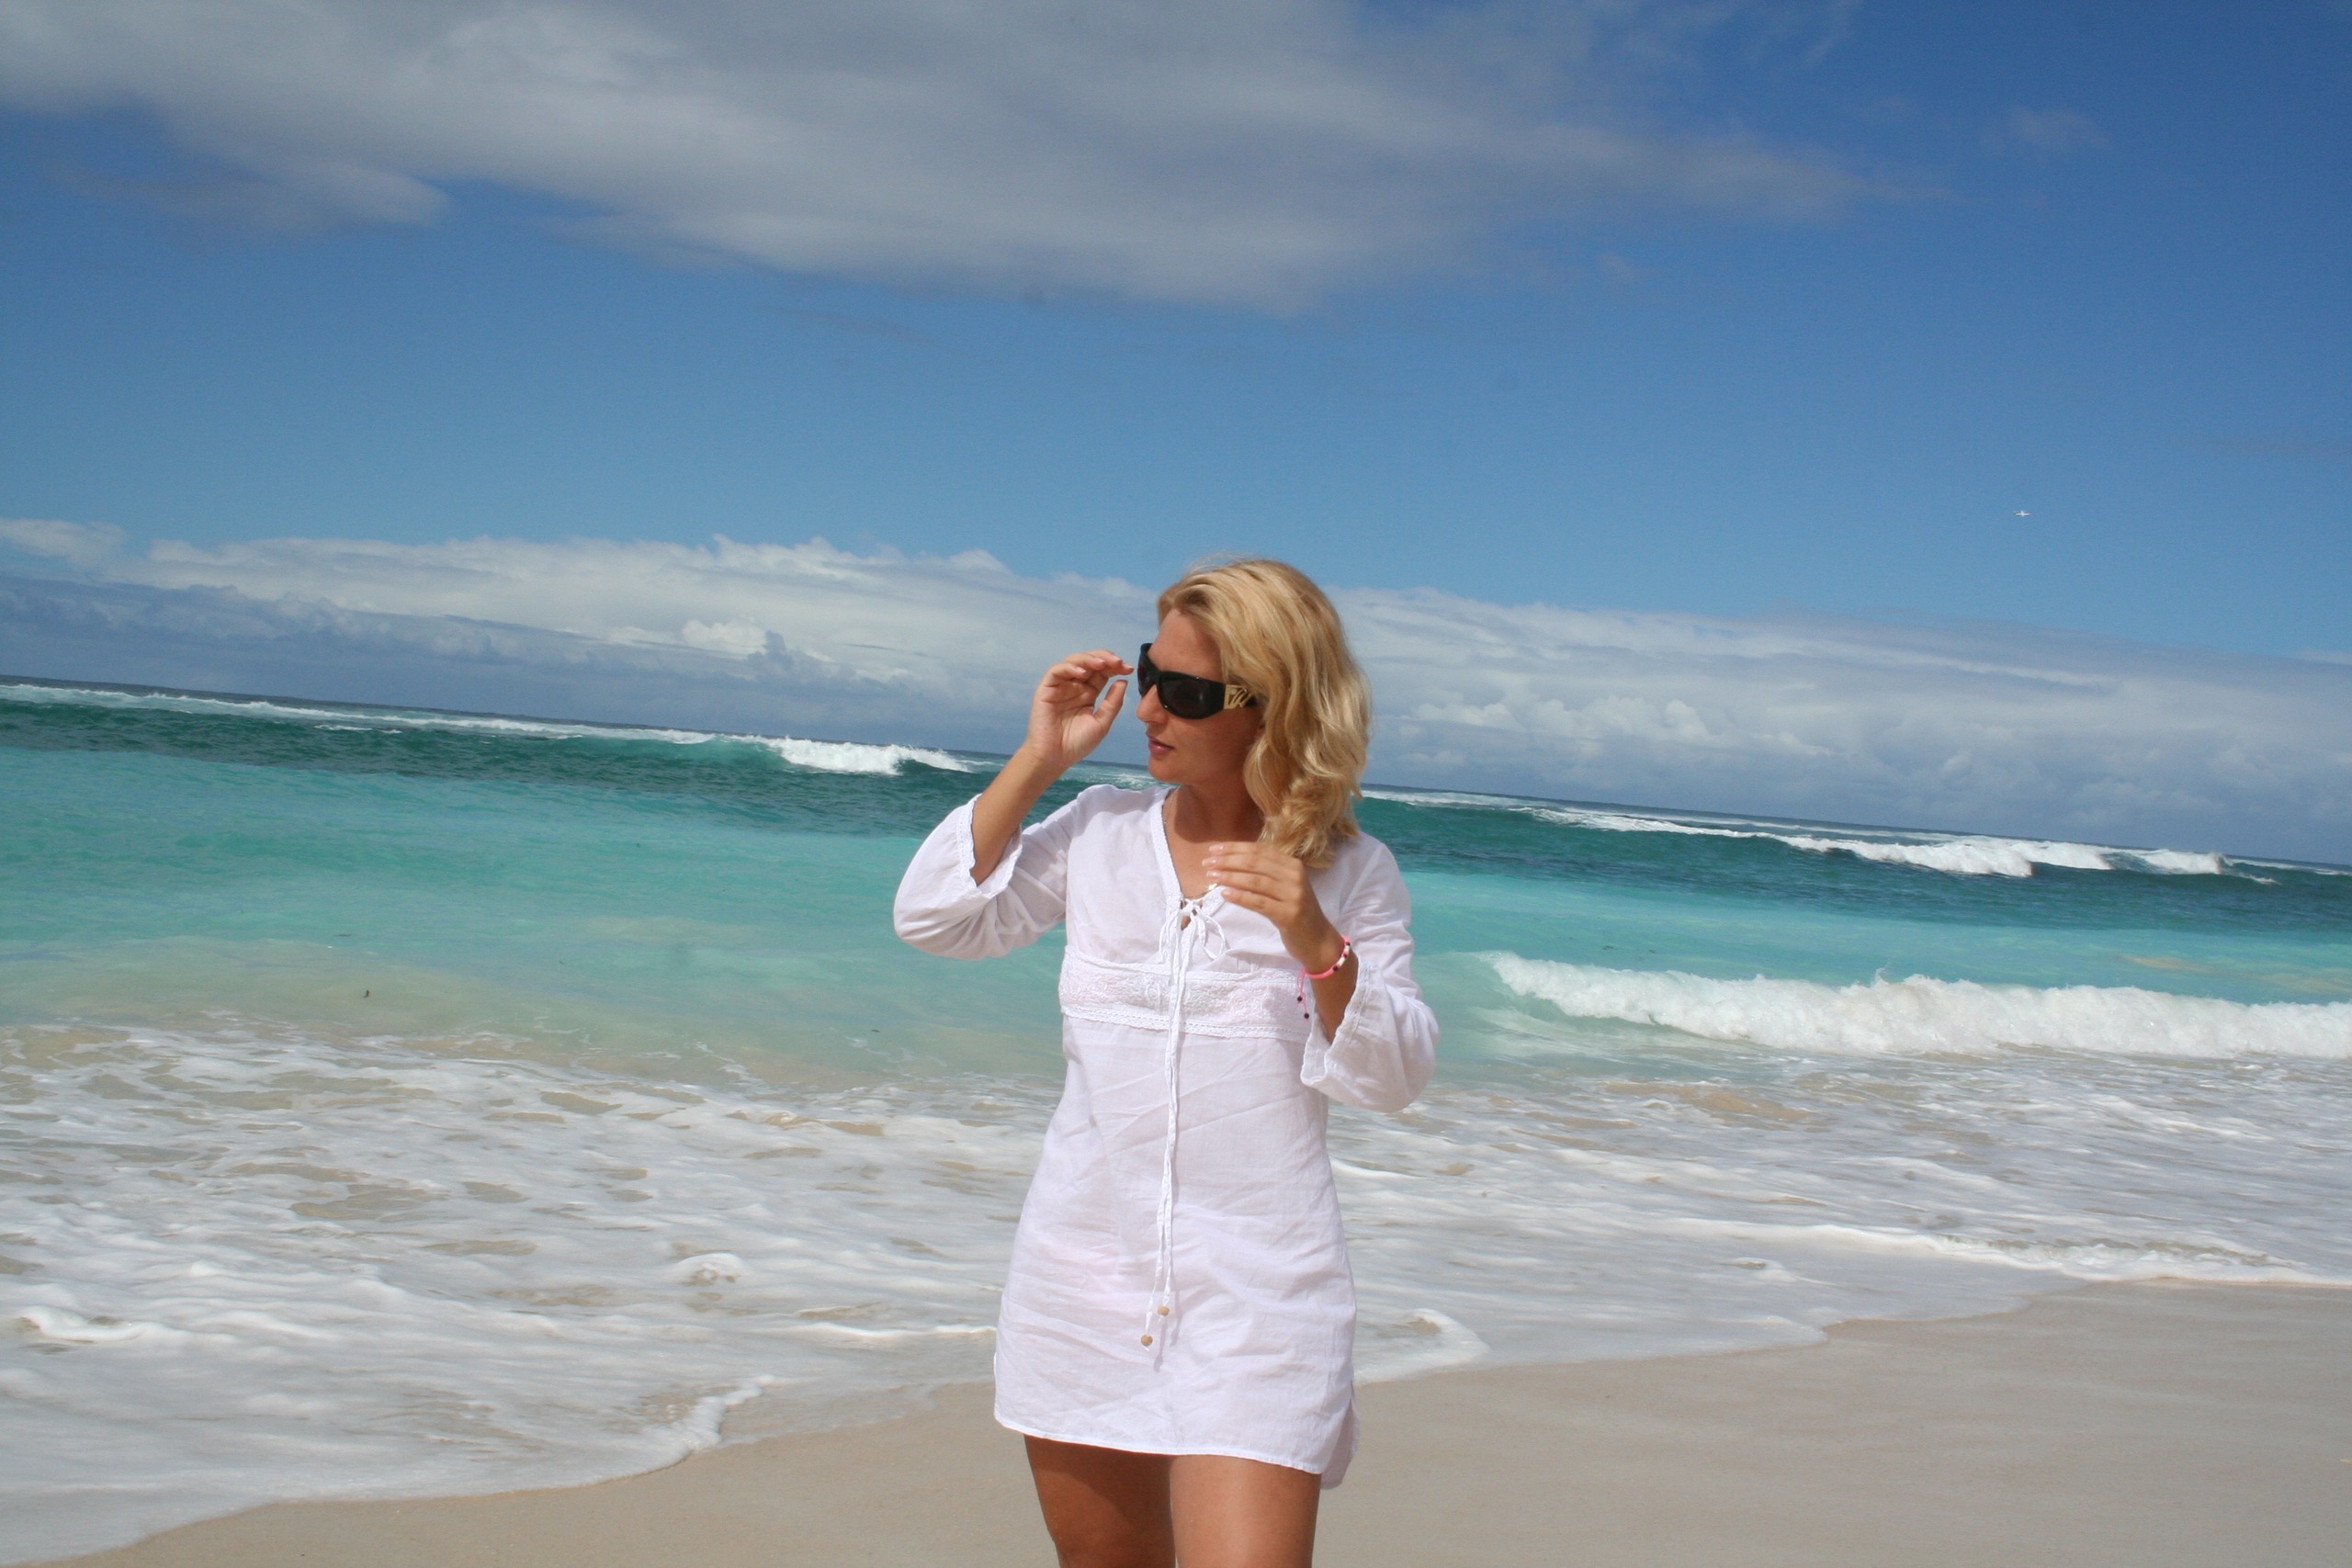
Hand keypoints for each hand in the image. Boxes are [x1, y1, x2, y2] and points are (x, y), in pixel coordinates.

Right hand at [1021, 651, 1129, 771]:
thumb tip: (1123, 681)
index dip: (1115, 667)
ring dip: (1089, 659)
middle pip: (1090, 662)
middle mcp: (1075, 685)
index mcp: (1088, 693)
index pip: (1102, 673)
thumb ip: (1112, 703)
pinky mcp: (1047, 688)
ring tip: (1101, 664)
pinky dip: (1069, 667)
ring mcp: (1061, 685)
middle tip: (1118, 662)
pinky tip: (1082, 672)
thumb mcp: (1102, 723)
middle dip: (1105, 658)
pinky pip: (1056, 671)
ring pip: (1074, 662)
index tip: (1128, 669)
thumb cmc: (1077, 743)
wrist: (1054, 758)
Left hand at [1202, 841, 1342, 970]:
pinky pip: (1258, 902)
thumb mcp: (1285, 886)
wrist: (1318, 939)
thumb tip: (1231, 862)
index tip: (1214, 849)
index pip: (1259, 850)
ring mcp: (1293, 895)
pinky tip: (1225, 893)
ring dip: (1230, 877)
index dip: (1235, 848)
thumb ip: (1266, 873)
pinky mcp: (1288, 914)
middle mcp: (1295, 876)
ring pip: (1255, 881)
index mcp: (1293, 864)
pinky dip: (1240, 896)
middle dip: (1228, 860)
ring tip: (1212, 876)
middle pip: (1255, 862)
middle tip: (1207, 862)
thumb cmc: (1296, 911)